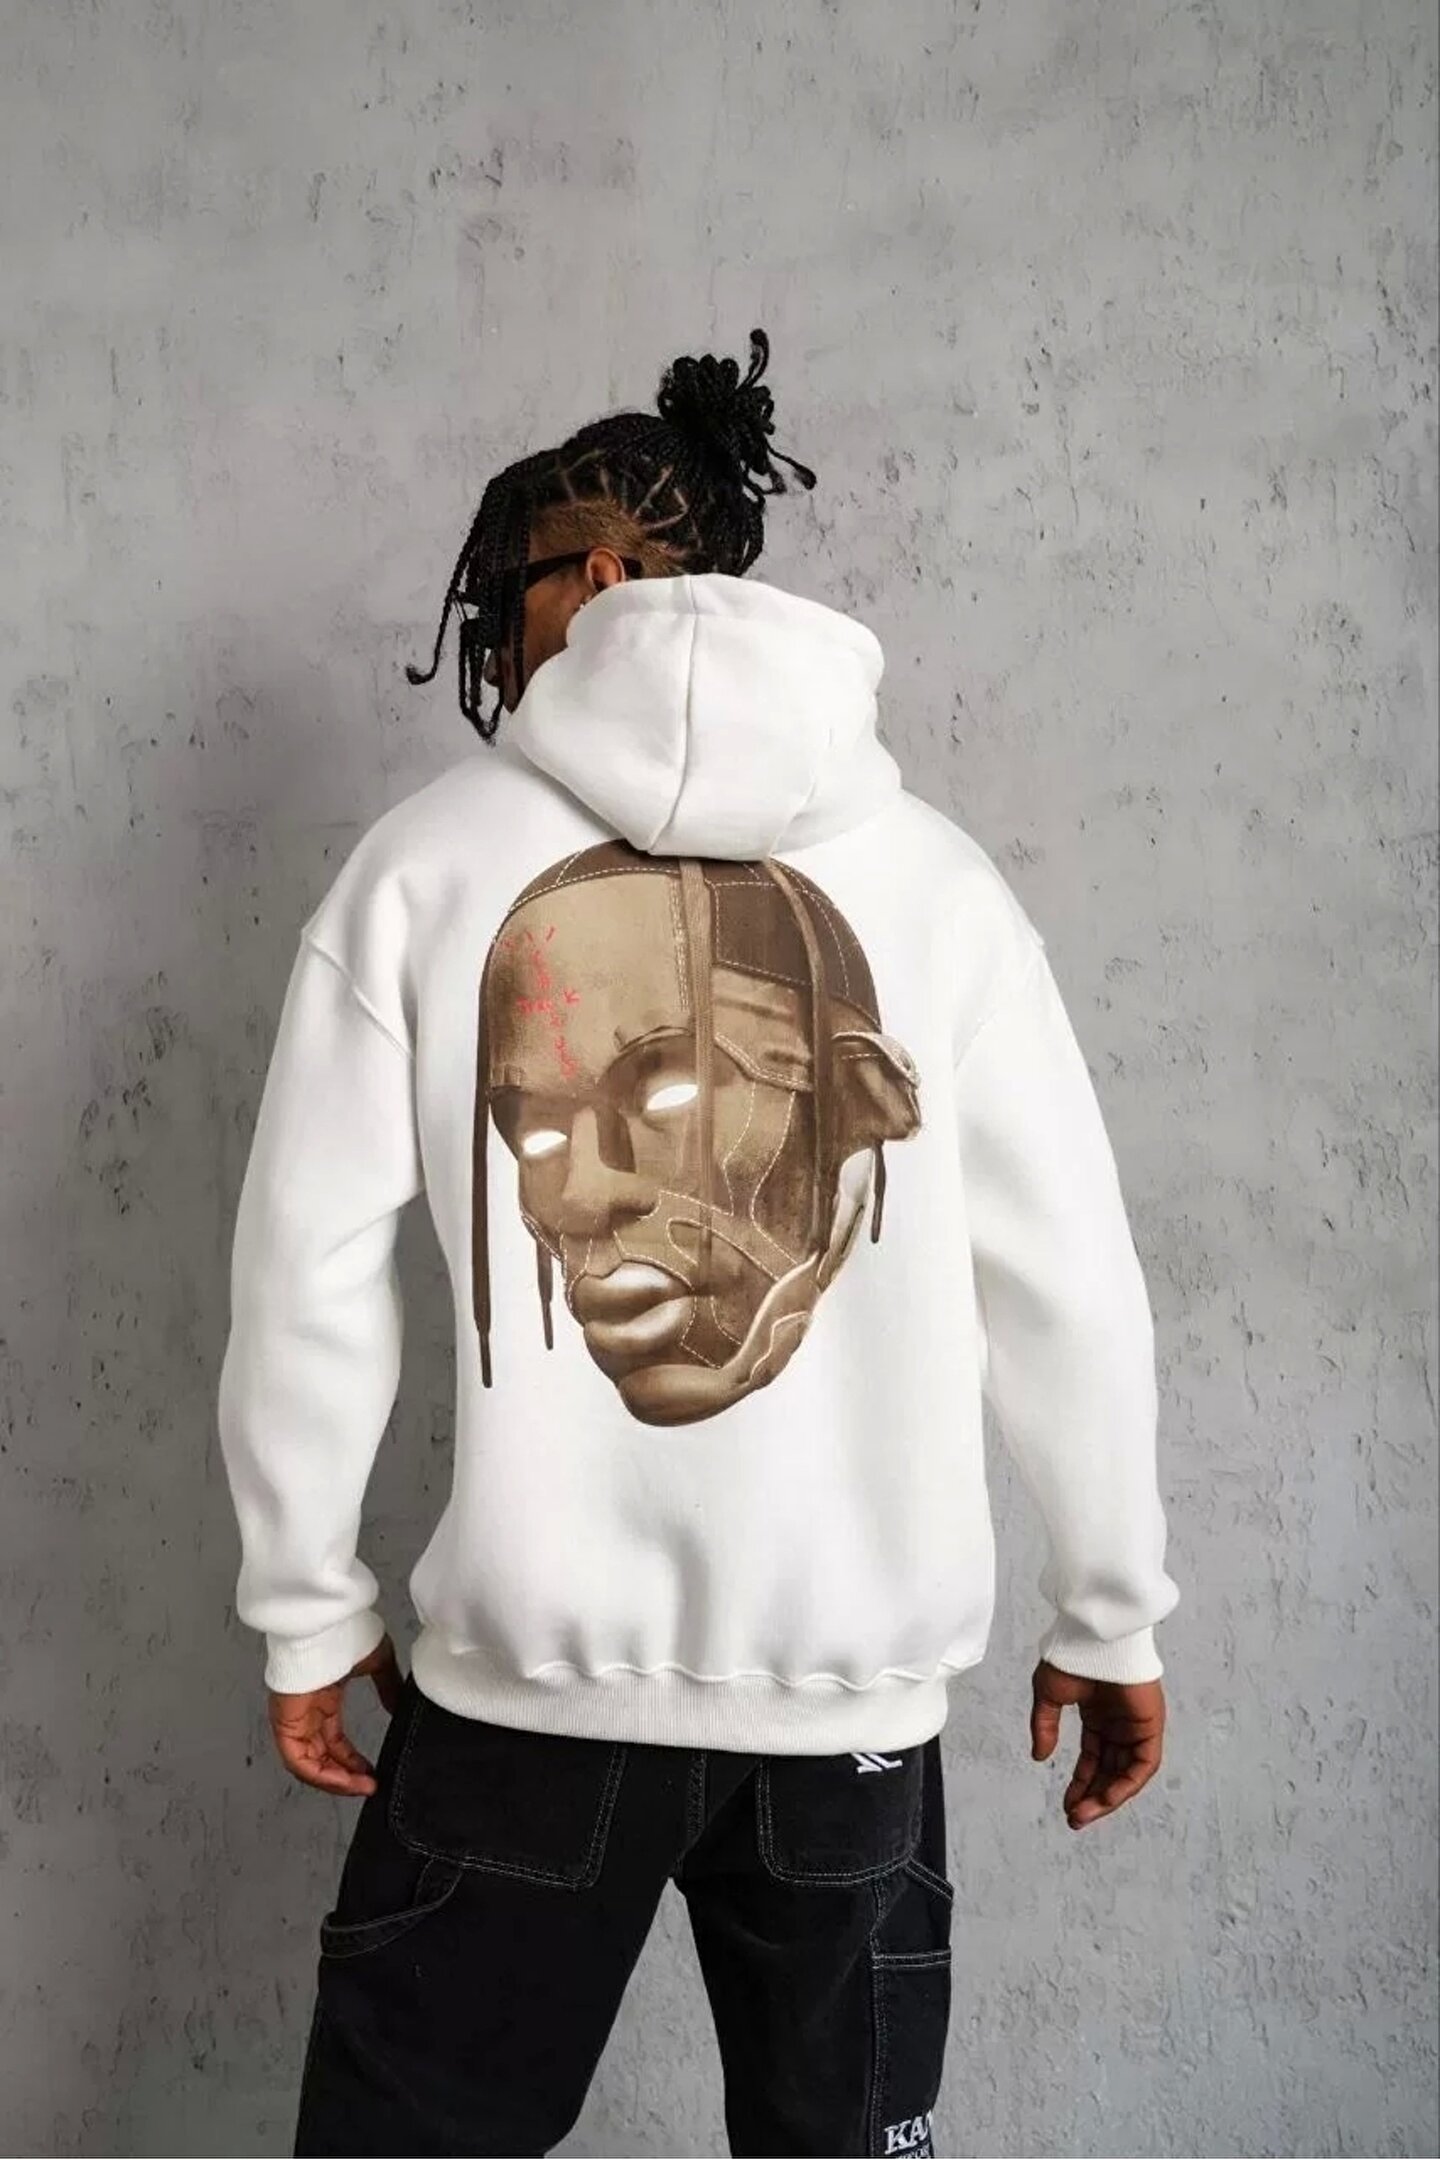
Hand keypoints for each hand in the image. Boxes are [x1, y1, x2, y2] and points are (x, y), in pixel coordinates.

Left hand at [267, 1633, 404, 1797]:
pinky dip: (319, 1775)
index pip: (332, 1741)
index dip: (351, 1761)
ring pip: (307, 1764)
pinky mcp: (284, 1720)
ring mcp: (292, 1716)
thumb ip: (388, 1686)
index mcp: (323, 1697)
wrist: (325, 1619)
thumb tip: (398, 1707)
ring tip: (360, 1787)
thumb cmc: (345, 1631)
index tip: (372, 1774)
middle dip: (345, 1776)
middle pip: (320, 1757)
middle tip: (369, 1786)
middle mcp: (306, 1711)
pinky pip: (297, 1759)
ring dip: (334, 1781)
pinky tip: (343, 1780)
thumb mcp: (376, 1661)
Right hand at [1029, 1660, 1164, 1829]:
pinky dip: (1127, 1784)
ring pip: (1127, 1773)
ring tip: (1085, 1814)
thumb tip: (1039, 1756)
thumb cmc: (1072, 1655)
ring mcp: (1137, 1725)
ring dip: (1108, 1797)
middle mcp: (1119, 1724)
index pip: (1093, 1758)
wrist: (1093, 1636)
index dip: (1081, 1783)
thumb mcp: (1049, 1695)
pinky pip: (1143, 1765)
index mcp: (1098, 1714)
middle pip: (1110, 1770)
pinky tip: (1107, 1798)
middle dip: (1093, 1797)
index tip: (1067, 1805)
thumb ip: (1045, 1726)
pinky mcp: (1151, 1725)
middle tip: (1075, 1818)